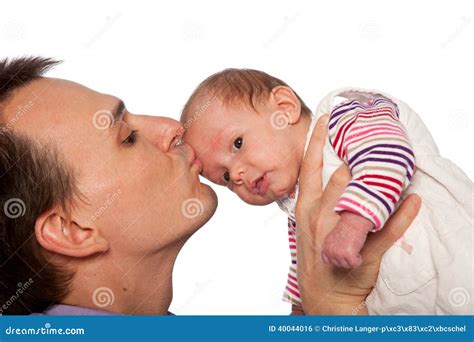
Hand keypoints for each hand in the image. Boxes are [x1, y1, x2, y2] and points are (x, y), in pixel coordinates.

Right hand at [295, 115, 420, 314]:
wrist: (321, 298)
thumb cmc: (314, 259)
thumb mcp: (305, 227)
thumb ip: (315, 201)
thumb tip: (334, 174)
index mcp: (305, 208)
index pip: (310, 167)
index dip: (317, 141)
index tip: (326, 119)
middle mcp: (318, 217)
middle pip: (340, 177)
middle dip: (356, 160)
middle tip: (371, 143)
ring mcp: (338, 234)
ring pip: (361, 197)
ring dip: (378, 181)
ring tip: (393, 163)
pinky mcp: (361, 252)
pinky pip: (385, 230)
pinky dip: (401, 215)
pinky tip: (414, 200)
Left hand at [321, 211, 373, 268]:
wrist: (353, 222)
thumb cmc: (345, 228)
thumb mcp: (332, 238)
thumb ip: (331, 248)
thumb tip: (332, 258)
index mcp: (325, 248)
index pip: (327, 261)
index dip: (336, 258)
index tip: (341, 252)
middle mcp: (330, 252)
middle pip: (339, 264)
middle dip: (345, 258)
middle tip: (349, 246)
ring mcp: (339, 255)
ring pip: (347, 265)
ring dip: (352, 258)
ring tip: (353, 247)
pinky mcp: (348, 256)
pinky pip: (355, 264)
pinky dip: (358, 259)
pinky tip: (357, 250)